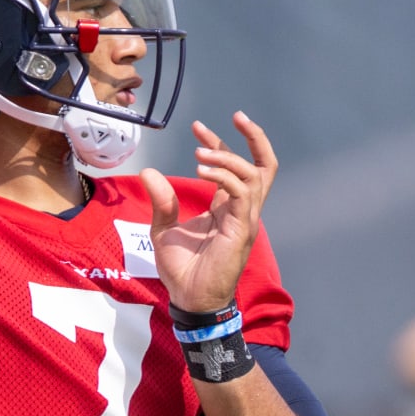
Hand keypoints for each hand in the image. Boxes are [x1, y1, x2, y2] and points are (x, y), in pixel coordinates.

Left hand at [139, 111, 276, 311]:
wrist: (188, 299)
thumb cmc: (181, 269)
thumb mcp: (163, 227)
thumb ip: (161, 200)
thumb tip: (149, 171)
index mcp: (227, 208)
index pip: (236, 167)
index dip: (221, 143)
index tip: (199, 126)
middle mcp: (241, 210)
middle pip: (265, 166)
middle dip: (254, 138)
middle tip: (235, 116)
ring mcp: (245, 220)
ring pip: (254, 175)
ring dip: (229, 157)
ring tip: (201, 152)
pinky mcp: (241, 230)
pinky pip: (241, 193)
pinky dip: (224, 176)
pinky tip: (202, 169)